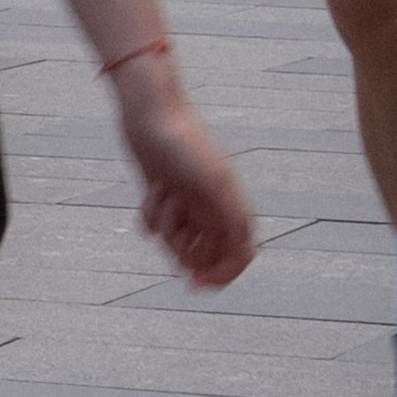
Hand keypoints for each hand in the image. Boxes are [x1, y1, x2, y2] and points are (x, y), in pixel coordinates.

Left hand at [117, 76, 252, 290]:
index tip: (196, 283)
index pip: (239, 257)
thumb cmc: (184, 145)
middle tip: (176, 219)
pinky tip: (151, 192)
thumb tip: (247, 255)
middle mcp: (212, 209)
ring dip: (165, 226)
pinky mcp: (162, 196)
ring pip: (176, 243)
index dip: (221, 276)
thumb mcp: (213, 182)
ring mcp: (187, 203)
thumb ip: (233, 219)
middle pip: (203, 256)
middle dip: (183, 248)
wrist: (151, 114)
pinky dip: (149, 216)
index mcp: (232, 207)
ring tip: (164, 192)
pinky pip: (154, 227)